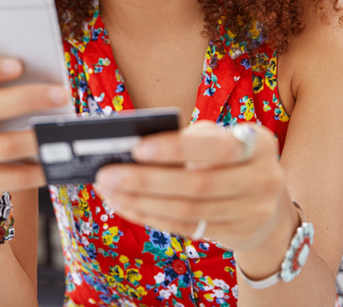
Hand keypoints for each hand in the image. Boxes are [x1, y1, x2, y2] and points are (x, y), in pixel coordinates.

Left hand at [95, 120, 292, 251]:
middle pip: (197, 185)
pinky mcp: (239, 235)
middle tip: (106, 174)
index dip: (176, 149)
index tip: (137, 148)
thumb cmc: (227, 158)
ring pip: (188, 210)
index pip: (216, 146)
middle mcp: (264, 179)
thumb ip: (186, 140)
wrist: (269, 203)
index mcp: (258, 144)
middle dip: (146, 180)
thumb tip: (131, 149)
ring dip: (141, 202)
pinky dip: (150, 216)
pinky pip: (187, 227)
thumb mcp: (218, 140)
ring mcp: (254, 212)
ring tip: (109, 191)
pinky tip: (125, 205)